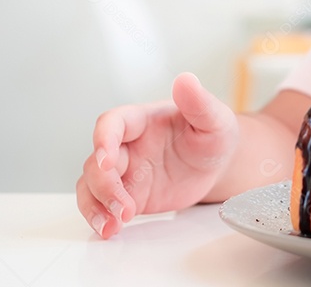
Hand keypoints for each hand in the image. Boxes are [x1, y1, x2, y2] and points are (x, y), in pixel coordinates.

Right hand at [76, 73, 238, 238]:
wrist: (219, 164)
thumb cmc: (214, 134)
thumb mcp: (214, 118)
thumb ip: (199, 102)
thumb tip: (186, 80)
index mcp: (142, 120)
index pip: (112, 123)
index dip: (104, 139)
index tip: (109, 159)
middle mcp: (126, 145)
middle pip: (97, 161)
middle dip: (104, 185)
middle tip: (123, 207)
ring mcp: (125, 172)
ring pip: (90, 185)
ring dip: (95, 205)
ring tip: (112, 226)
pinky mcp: (128, 195)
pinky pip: (102, 206)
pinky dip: (100, 218)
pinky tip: (111, 230)